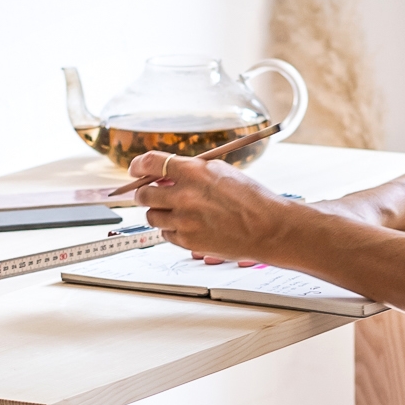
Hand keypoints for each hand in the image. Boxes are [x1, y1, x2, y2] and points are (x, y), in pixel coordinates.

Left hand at [126, 154, 287, 262]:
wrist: (268, 228)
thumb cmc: (250, 199)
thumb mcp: (221, 171)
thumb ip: (192, 171)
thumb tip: (167, 174)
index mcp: (194, 172)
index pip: (151, 163)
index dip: (138, 165)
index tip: (136, 169)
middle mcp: (185, 196)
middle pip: (144, 194)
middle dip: (145, 192)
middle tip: (153, 193)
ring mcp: (184, 221)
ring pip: (151, 216)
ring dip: (158, 212)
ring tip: (174, 210)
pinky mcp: (187, 241)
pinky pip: (165, 234)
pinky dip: (171, 229)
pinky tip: (187, 225)